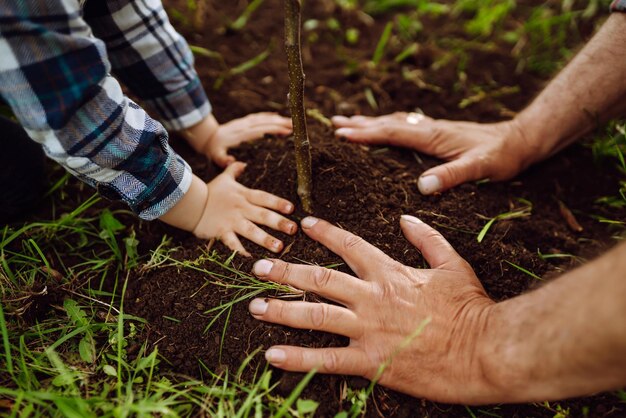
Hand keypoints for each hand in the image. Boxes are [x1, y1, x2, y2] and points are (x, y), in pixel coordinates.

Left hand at [183, 113, 292, 166]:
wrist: (207, 137)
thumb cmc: (214, 150)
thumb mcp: (216, 157)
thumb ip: (223, 160)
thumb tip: (232, 162)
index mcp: (240, 134)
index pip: (261, 130)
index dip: (274, 130)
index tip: (286, 132)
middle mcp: (244, 126)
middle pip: (265, 122)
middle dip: (280, 123)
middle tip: (295, 126)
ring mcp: (244, 122)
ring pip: (263, 118)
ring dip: (277, 119)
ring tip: (291, 121)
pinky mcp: (244, 121)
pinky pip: (258, 116)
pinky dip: (268, 115)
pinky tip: (277, 116)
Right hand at [194, 162, 296, 255]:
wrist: (189, 202)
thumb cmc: (210, 191)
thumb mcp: (224, 178)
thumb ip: (234, 170)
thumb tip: (241, 162)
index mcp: (243, 196)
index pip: (264, 198)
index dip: (278, 203)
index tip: (291, 209)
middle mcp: (240, 208)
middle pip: (262, 215)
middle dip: (279, 222)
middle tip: (293, 229)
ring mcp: (231, 221)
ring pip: (251, 230)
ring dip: (266, 239)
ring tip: (279, 247)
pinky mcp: (221, 231)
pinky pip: (233, 243)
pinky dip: (241, 252)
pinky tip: (251, 260)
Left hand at [248, 216, 501, 403]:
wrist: (485, 349)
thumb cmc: (472, 307)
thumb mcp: (453, 264)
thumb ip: (427, 239)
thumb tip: (406, 218)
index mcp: (390, 273)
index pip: (350, 245)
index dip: (326, 233)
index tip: (306, 224)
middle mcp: (372, 298)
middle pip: (320, 279)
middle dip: (286, 271)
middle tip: (259, 266)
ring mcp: (368, 330)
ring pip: (315, 315)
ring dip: (281, 309)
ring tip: (255, 306)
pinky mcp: (371, 361)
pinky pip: (327, 359)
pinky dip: (297, 358)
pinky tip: (272, 355)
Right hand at [333, 113, 538, 194]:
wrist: (522, 140)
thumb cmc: (503, 156)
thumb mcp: (481, 168)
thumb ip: (452, 176)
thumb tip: (422, 186)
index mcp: (432, 137)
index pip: (392, 132)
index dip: (366, 134)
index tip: (341, 133)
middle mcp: (429, 129)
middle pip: (388, 123)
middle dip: (360, 124)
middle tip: (334, 122)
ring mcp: (434, 129)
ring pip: (396, 122)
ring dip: (372, 122)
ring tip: (352, 121)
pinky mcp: (440, 134)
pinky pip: (406, 126)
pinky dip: (390, 125)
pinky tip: (389, 127)